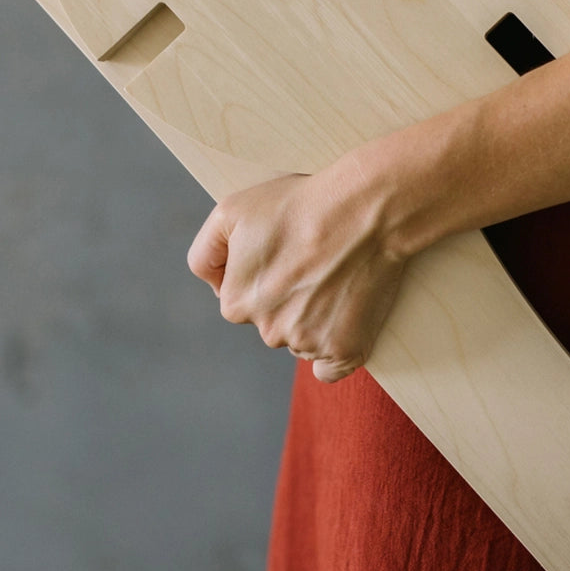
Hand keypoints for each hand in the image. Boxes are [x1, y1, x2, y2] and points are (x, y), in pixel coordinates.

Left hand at [186, 157, 408, 383]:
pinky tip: (341, 324)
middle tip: (315, 261)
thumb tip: (213, 284)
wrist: (364, 210)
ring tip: (338, 276)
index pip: (244, 299)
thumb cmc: (301, 205)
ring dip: (315, 317)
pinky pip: (331, 366)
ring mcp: (307, 343)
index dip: (265, 273)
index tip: (287, 253)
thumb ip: (205, 254)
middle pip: (274, 321)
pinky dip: (334, 350)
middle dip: (290, 297)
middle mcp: (267, 330)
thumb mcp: (230, 211)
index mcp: (237, 302)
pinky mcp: (344, 350)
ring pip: (303, 339)